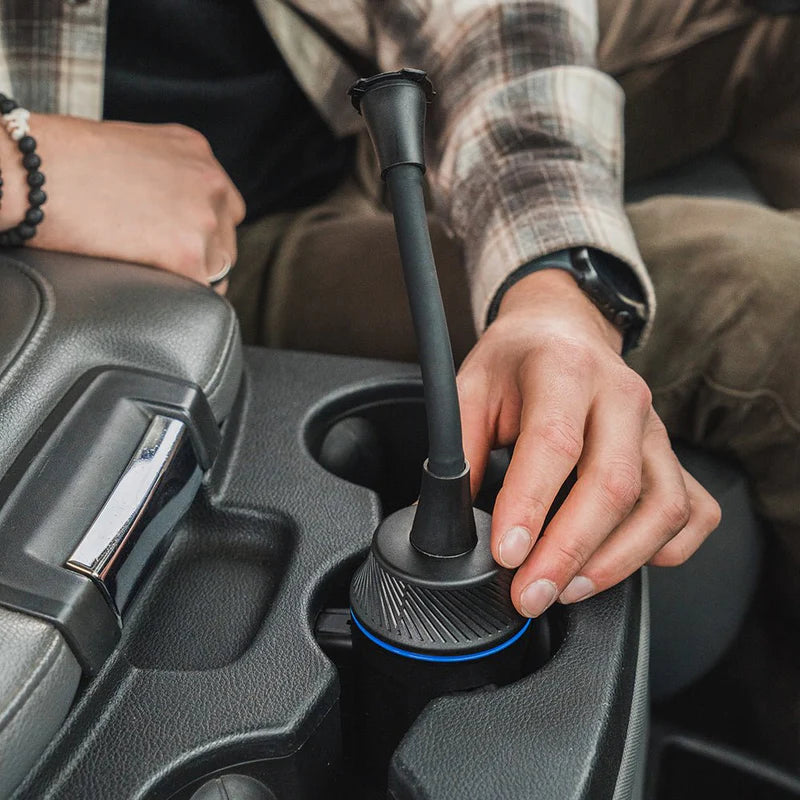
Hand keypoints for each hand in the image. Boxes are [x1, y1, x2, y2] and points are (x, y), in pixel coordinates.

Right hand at [0, 114, 244, 285]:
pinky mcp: (189, 255)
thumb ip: (165, 176)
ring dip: (192, 278)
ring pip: (218, 269)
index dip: (204, 231)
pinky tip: (150, 287)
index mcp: (198, 153)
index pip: (224, 206)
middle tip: (161, 266)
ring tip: (151, 275)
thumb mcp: (132, 150)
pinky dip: (179, 296)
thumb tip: (169, 212)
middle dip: (201, 256)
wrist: (33, 174)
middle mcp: (210, 182)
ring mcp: (205, 219)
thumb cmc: (62, 162)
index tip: (180, 244)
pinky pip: (201, 292)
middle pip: (226, 239)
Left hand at [458, 269, 720, 616]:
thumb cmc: (517, 360)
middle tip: (530, 594)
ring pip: (661, 507)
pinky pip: (692, 512)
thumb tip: (447, 514)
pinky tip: (622, 564)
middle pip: (613, 484)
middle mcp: (622, 396)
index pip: (554, 442)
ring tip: (566, 589)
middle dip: (569, 551)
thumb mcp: (472, 386)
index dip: (531, 503)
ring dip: (615, 561)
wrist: (564, 330)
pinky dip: (664, 550)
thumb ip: (460, 446)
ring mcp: (656, 428)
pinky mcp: (674, 455)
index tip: (507, 554)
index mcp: (565, 369)